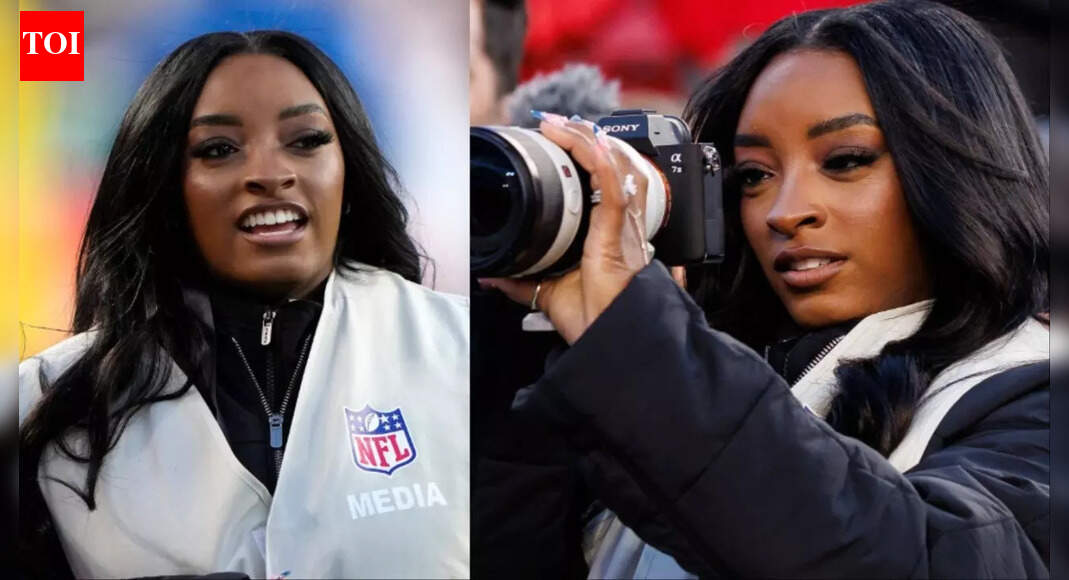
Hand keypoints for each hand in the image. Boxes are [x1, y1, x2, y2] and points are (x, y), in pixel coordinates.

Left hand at [479, 113, 650, 343]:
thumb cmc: (593, 322)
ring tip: (563, 125)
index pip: (607, 182)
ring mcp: (625, 227)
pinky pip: (614, 186)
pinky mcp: (619, 233)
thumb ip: (521, 282)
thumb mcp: (547, 295)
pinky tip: (584, 141)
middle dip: (588, 140)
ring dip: (589, 140)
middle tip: (558, 125)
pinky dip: (598, 159)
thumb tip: (490, 276)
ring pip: (618, 167)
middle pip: (616, 166)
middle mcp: (624, 225)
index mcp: (612, 235)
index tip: (560, 141)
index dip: (590, 156)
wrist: (608, 343)